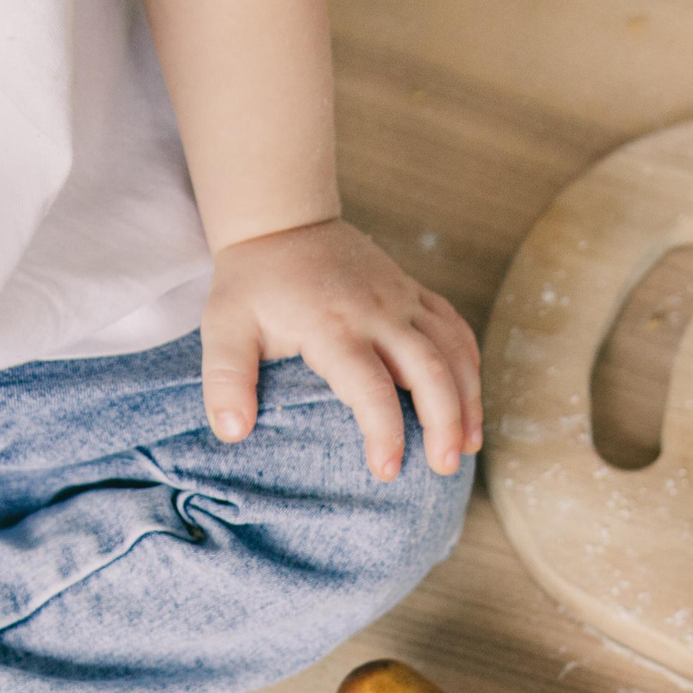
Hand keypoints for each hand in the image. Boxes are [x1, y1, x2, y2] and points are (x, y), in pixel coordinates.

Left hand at [201, 218, 482, 480]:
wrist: (282, 221)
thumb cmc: (251, 283)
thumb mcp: (222, 327)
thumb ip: (225, 379)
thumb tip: (232, 432)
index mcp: (333, 327)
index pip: (371, 387)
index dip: (384, 432)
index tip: (387, 471)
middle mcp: (378, 312)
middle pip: (429, 370)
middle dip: (444, 423)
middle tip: (443, 467)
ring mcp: (401, 299)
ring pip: (452, 349)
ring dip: (467, 398)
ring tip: (468, 445)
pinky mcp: (413, 291)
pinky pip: (454, 326)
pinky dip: (469, 364)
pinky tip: (470, 398)